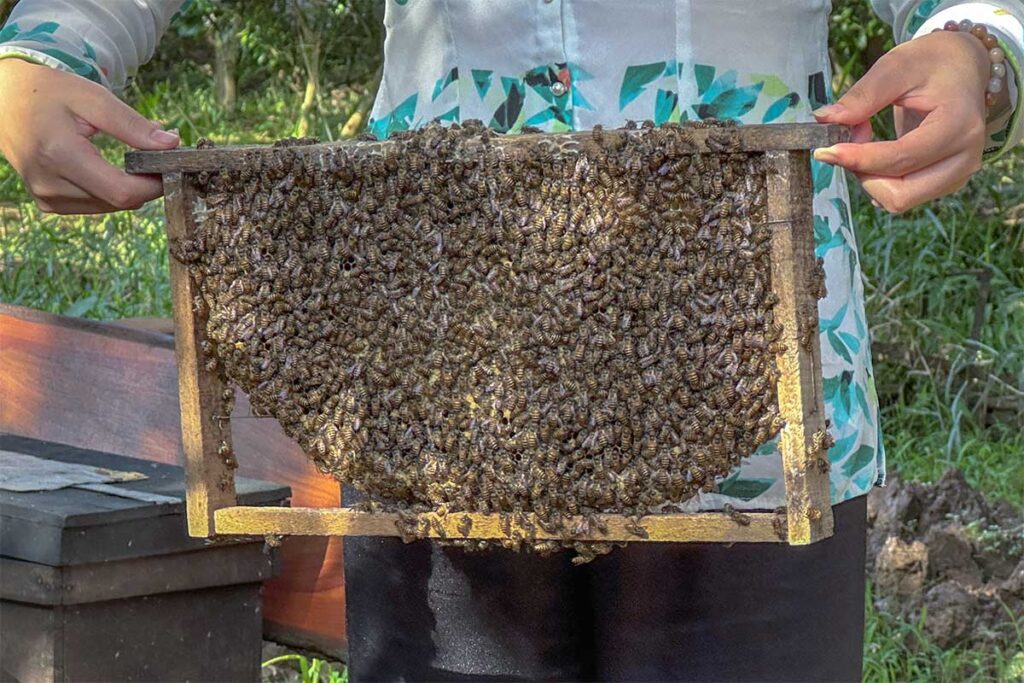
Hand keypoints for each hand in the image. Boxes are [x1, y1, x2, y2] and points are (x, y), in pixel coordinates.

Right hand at [0, 58, 179, 213]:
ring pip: (109, 206)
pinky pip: (94, 205)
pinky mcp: (47, 203)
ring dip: (127, 188)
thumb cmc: (50, 93)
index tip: (168, 165)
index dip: (153, 184)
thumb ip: (132, 125)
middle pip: (119, 202)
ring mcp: (46, 197)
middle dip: (144, 184)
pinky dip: (108, 191)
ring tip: (130, 160)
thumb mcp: (93, 98)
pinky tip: (107, 169)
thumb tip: (171, 144)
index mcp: (60, 155)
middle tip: (154, 157)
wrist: (6, 98)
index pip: (122, 192)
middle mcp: (50, 183)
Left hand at [812, 30, 993, 213]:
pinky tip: (877, 152)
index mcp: (959, 126)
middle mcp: (965, 158)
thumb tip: (824, 120)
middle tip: (848, 141)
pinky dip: (879, 180)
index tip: (824, 150)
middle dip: (864, 173)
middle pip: (900, 194)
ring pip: (898, 200)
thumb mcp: (897, 66)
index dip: (857, 159)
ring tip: (865, 141)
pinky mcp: (945, 182)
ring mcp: (957, 174)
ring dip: (869, 178)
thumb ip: (862, 96)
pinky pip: (902, 196)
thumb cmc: (933, 62)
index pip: (900, 159)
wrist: (963, 66)